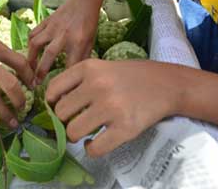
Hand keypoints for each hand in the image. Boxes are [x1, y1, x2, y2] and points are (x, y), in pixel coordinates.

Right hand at [27, 0, 98, 80]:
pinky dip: (29, 43)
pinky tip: (29, 52)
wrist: (83, 0)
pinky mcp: (46, 21)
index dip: (65, 81)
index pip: (70, 65)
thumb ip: (83, 58)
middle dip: (41, 71)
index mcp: (79, 42)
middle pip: (49, 55)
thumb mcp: (91, 42)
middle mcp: (64, 35)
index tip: (59, 94)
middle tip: (35, 85)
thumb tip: (75, 77)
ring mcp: (53, 27)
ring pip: (36, 43)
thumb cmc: (89, 23)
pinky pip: (34, 33)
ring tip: (27, 69)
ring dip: (30, 58)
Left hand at [46, 59, 183, 156]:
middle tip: (74, 122)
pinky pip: (95, 148)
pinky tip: (96, 143)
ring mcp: (111, 107)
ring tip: (86, 132)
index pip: (53, 90)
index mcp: (88, 68)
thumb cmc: (131, 76)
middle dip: (64, 122)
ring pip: (73, 132)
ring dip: (76, 137)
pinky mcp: (125, 128)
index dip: (51, 104)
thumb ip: (78, 81)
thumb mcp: (102, 67)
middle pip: (60, 113)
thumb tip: (52, 106)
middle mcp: (97, 85)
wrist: (167, 84)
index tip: (58, 109)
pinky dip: (91, 150)